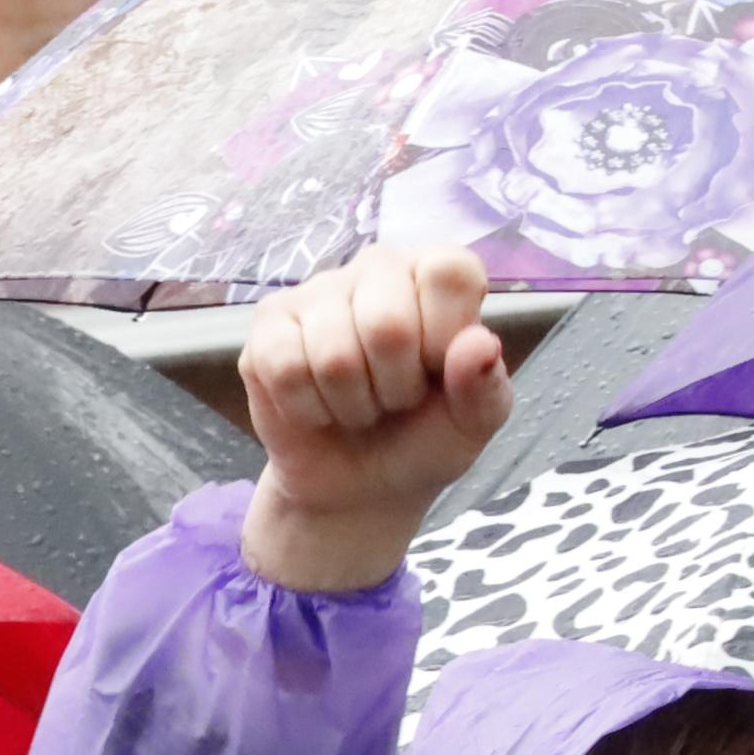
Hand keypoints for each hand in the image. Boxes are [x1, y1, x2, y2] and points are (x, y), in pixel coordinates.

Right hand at [234, 244, 515, 595]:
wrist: (359, 486)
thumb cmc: (422, 439)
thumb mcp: (471, 426)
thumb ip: (484, 387)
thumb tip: (478, 344)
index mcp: (437, 276)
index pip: (448, 272)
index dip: (443, 335)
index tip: (438, 371)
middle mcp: (378, 268)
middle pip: (387, 323)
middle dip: (394, 387)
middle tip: (394, 399)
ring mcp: (317, 292)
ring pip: (332, 353)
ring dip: (350, 404)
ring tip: (358, 406)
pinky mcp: (269, 325)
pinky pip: (283, 367)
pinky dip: (306, 409)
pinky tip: (317, 408)